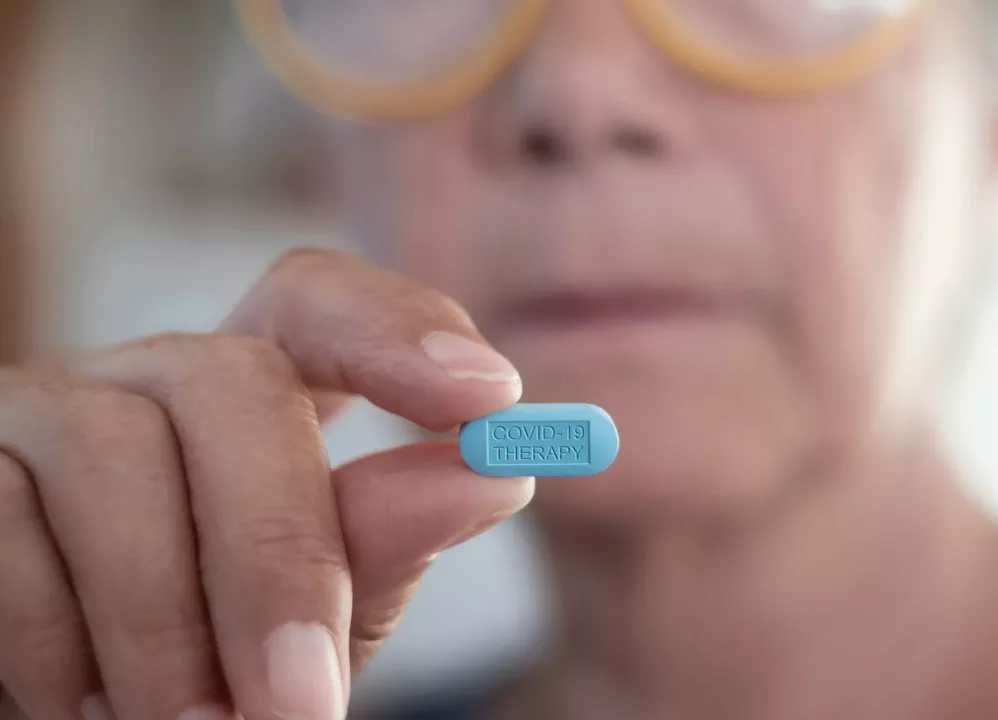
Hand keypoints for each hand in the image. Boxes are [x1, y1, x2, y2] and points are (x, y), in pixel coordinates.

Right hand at [0, 250, 532, 719]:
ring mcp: (40, 412)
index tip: (488, 396)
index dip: (400, 326)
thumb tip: (487, 477)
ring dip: (164, 628)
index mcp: (252, 391)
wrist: (88, 709)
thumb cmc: (210, 656)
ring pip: (110, 457)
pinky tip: (91, 712)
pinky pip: (7, 534)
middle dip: (276, 552)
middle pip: (230, 380)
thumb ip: (381, 546)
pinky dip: (61, 649)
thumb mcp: (309, 611)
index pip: (320, 301)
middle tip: (302, 704)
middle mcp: (148, 376)